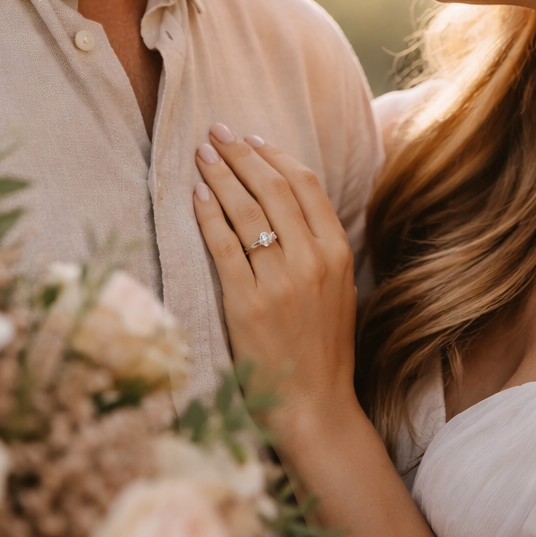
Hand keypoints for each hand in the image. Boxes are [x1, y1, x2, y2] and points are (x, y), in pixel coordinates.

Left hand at [192, 124, 358, 442]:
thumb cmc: (322, 348)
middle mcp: (312, 261)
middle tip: (217, 132)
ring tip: (202, 154)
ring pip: (247, 211)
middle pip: (273, 189)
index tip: (251, 139)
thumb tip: (290, 201)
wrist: (315, 404)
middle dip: (241, 154)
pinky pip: (223, 247)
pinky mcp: (246, 304)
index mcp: (337, 253)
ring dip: (221, 175)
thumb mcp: (338, 289)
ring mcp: (279, 282)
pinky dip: (208, 216)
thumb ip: (321, 246)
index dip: (275, 156)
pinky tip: (196, 195)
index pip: (305, 186)